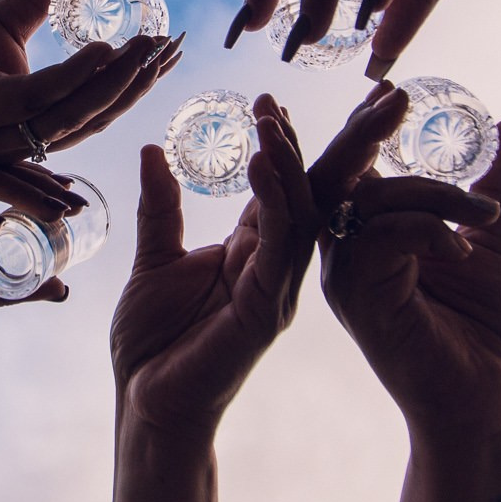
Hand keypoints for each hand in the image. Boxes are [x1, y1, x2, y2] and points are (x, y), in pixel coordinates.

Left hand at [0, 0, 183, 161]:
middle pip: (96, 114)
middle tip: (178, 44)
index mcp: (31, 118)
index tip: (173, 42)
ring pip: (75, 112)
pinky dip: (76, 75)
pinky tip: (106, 47)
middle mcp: (21, 136)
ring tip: (153, 44)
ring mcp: (0, 132)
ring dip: (119, 80)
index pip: (96, 103)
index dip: (136, 77)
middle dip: (141, 81)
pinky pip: (39, 98)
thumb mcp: (1, 17)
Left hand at [110, 96, 315, 442]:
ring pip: (303, 214)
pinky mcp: (266, 310)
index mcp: (252, 251)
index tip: (269, 97)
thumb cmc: (151, 344)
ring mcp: (276, 288)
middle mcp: (275, 266)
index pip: (284, 187)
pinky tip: (263, 165)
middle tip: (356, 99)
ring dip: (292, 163)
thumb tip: (155, 148)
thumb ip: (160, 207)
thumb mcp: (152, 260)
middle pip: (317, 194)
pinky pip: (279, 248)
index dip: (285, 143)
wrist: (144, 404)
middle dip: (340, 146)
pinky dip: (275, 203)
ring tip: (273, 119)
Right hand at [319, 117, 500, 436]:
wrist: (490, 406)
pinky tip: (463, 246)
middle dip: (363, 131)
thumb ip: (495, 188)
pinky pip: (381, 240)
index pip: (351, 174)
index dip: (362, 129)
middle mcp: (347, 260)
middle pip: (340, 178)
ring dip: (430, 193)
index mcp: (367, 245)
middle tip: (395, 94)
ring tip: (485, 214)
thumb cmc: (485, 337)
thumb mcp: (493, 245)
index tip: (387, 88)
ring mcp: (349, 282)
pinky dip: (425, 228)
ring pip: (368, 203)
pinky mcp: (363, 303)